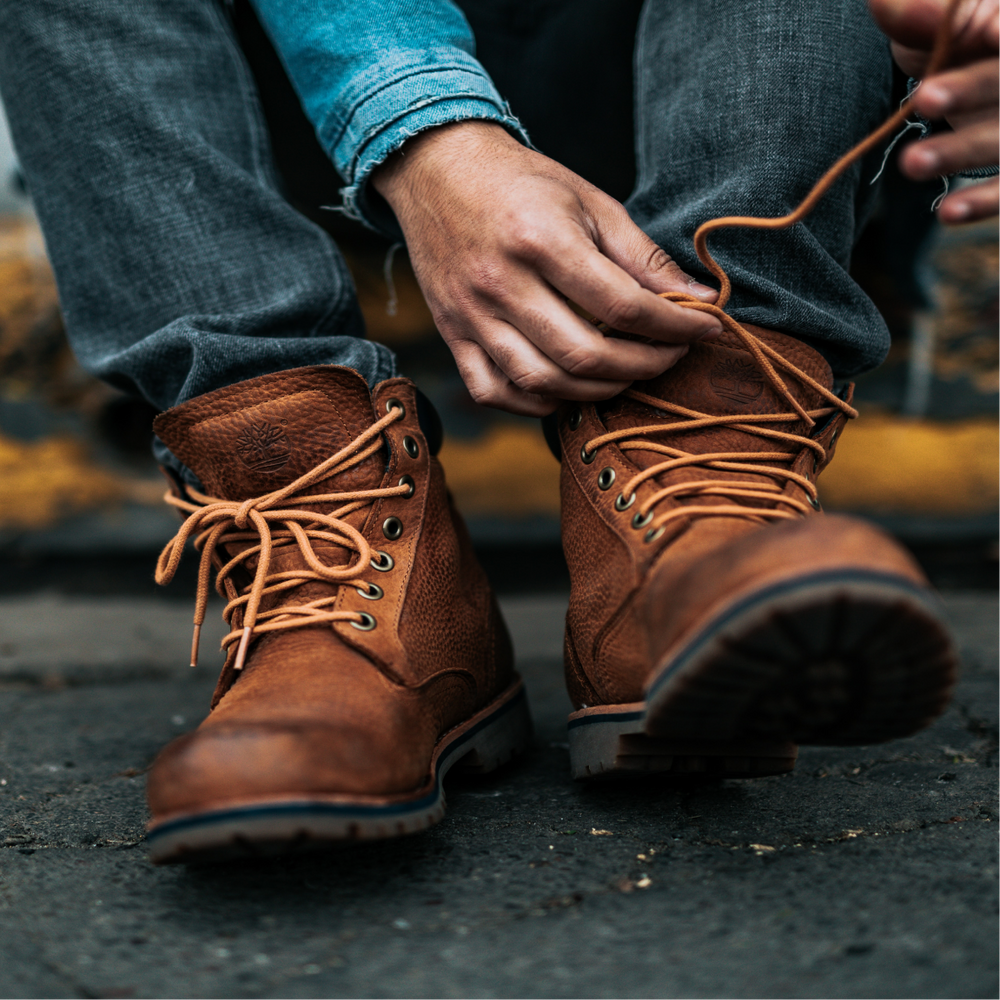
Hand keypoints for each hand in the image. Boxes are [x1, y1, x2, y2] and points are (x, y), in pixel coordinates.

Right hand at [372, 121, 721, 415]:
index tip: (704, 327)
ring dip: (597, 390)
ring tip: (626, 373)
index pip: (622, 304)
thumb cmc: (522, 182)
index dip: (674, 324)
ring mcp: (471, 315)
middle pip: (585, 354)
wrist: (437, 170)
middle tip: (669, 354)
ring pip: (542, 381)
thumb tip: (703, 297)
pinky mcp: (451, 334)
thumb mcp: (590, 201)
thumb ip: (644, 256)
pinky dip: (536, 402)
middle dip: (643, 365)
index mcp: (541, 239)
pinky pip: (493, 392)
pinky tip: (567, 386)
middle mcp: (500, 283)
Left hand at [871, 0, 999, 222]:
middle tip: (924, 100)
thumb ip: (916, 13)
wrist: (964, 86)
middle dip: (972, 89)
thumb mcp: (937, 23)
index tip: (987, 32)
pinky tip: (947, 211)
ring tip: (913, 162)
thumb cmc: (953, 43)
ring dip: (962, 151)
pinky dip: (983, 202)